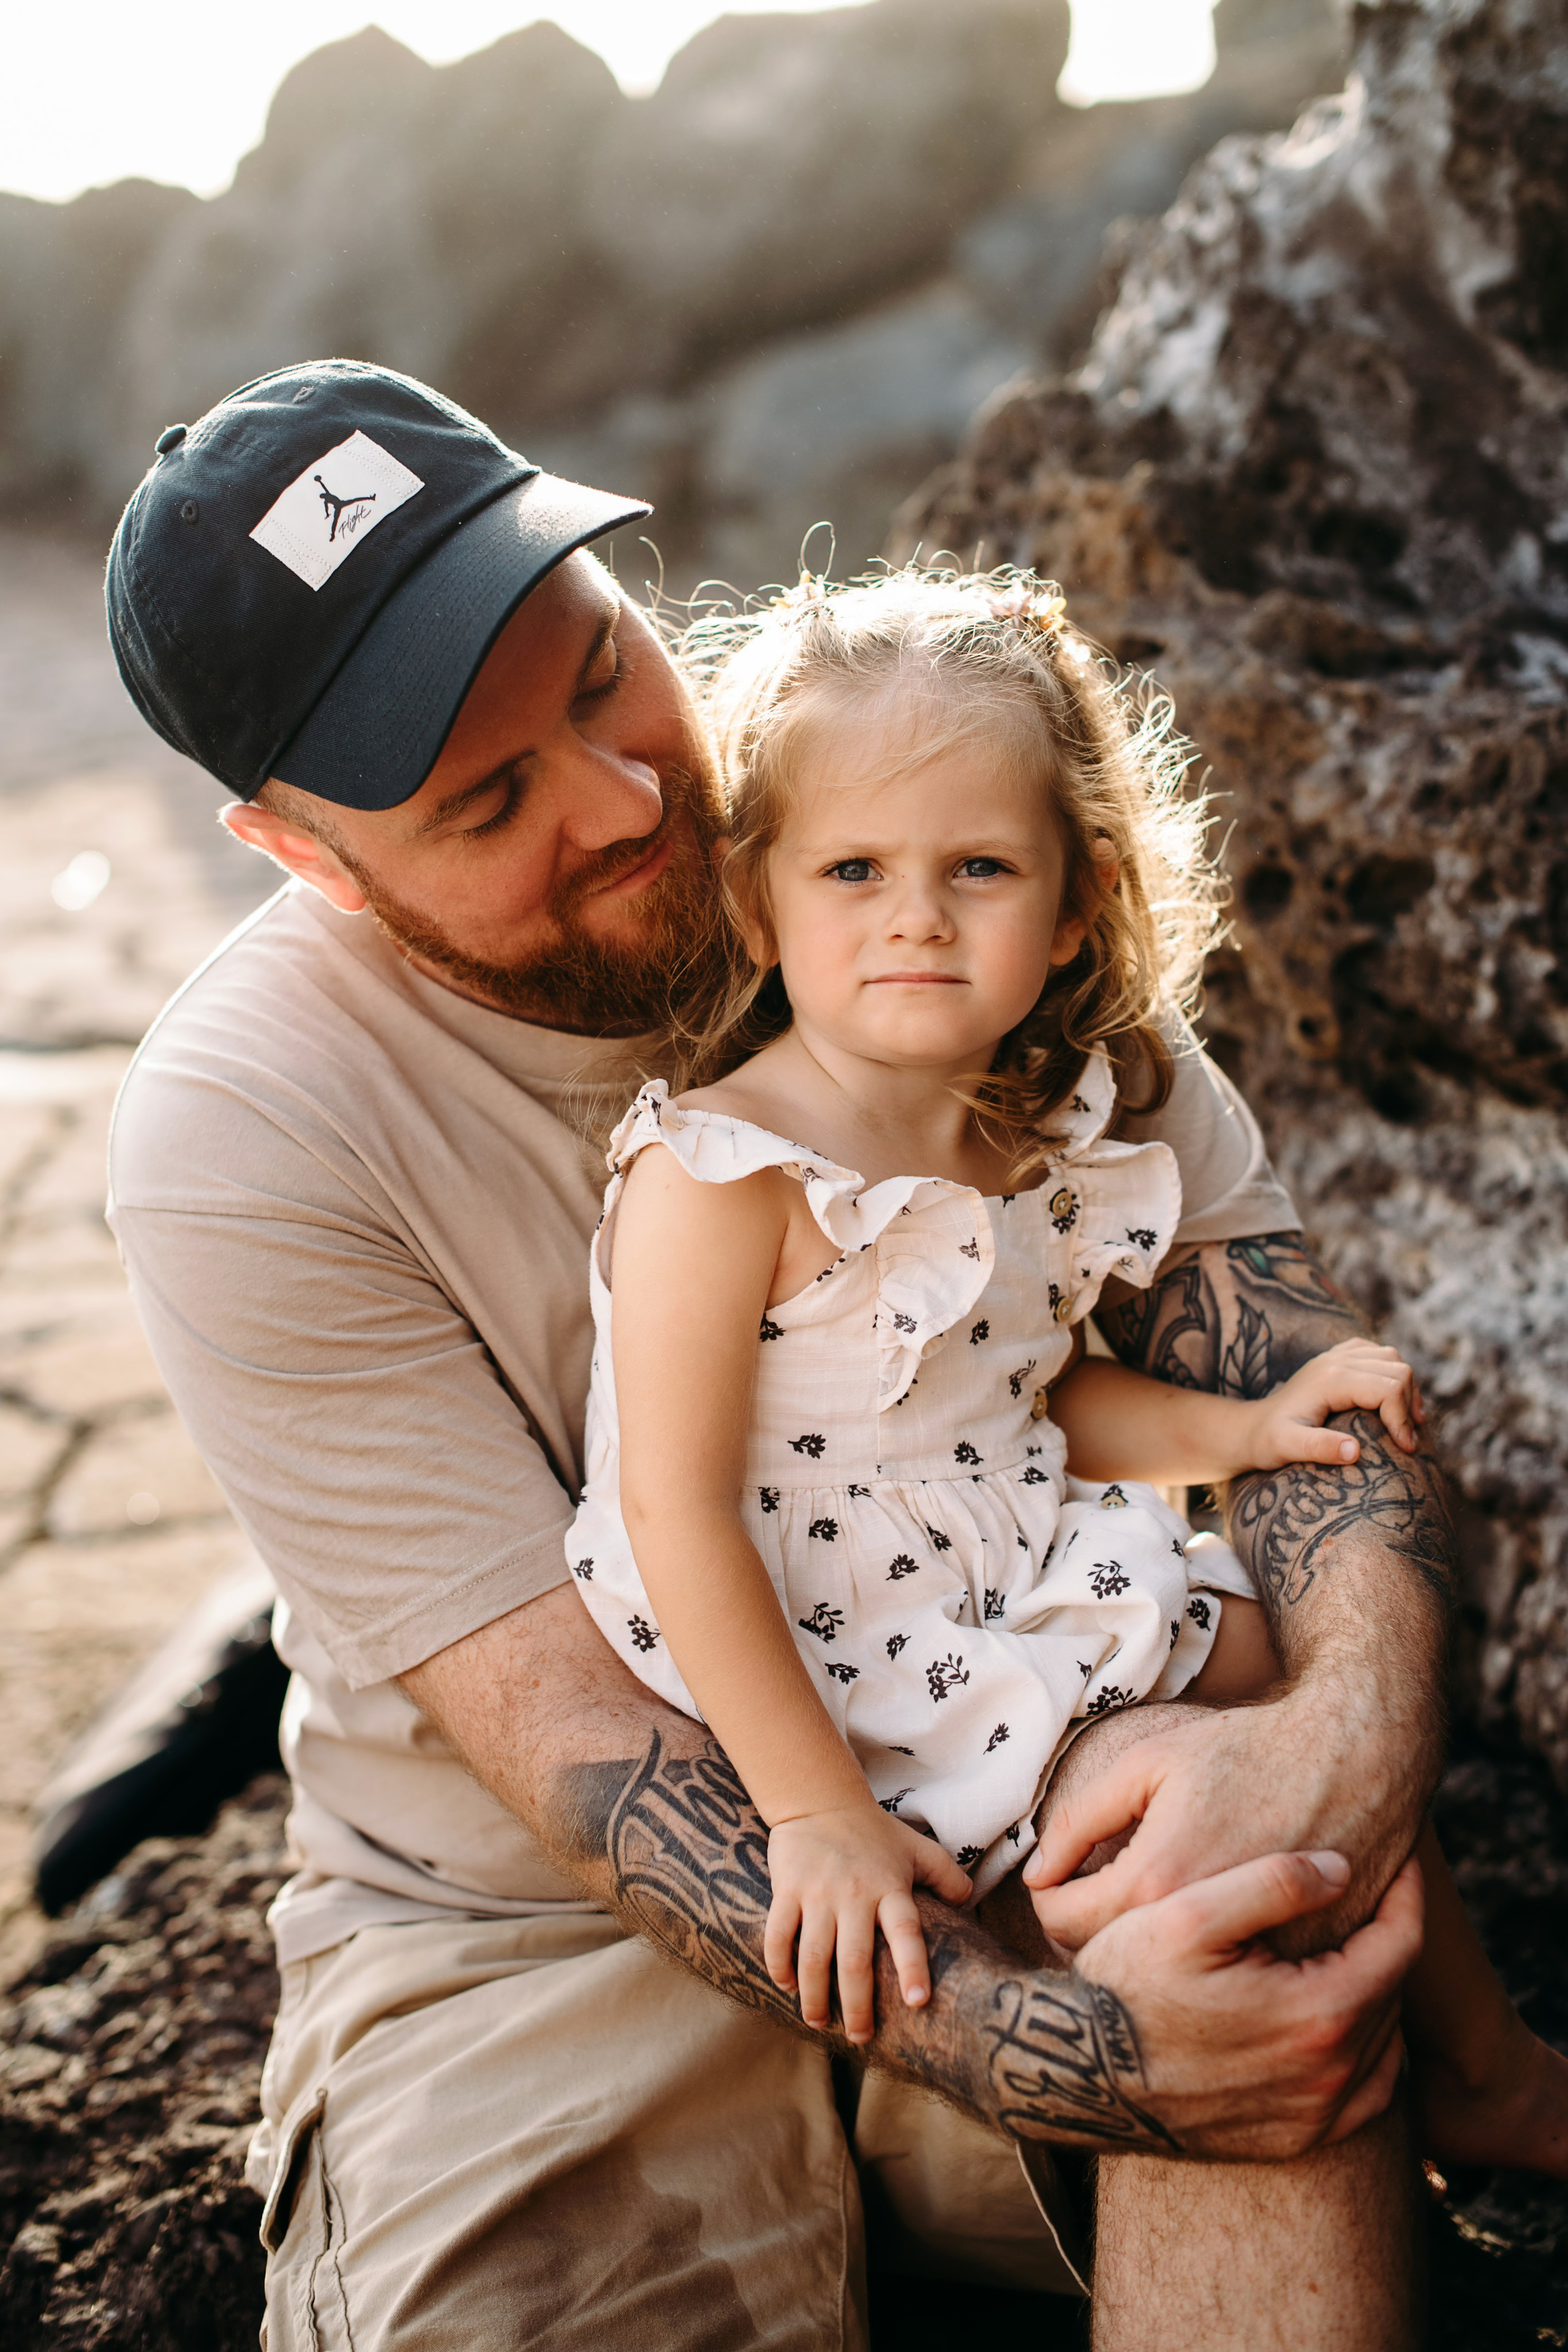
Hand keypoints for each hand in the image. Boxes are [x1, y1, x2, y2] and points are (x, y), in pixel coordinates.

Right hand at [765, 1805, 971, 2043]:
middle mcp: (855, 1894)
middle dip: (857, 2007)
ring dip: (815, 1997)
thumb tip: (970, 1903)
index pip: (906, 1932)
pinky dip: (780, 1965)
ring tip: (819, 2022)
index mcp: (890, 1887)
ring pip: (814, 1957)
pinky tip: (787, 1985)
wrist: (820, 1798)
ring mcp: (818, 1893)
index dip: (913, 1968)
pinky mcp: (788, 1888)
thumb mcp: (916, 1848)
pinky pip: (779, 1935)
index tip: (917, 2002)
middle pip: (855, 1961)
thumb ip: (946, 1875)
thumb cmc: (874, 1831)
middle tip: (860, 2038)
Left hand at [1024, 1690, 1425, 1958]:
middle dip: (1088, 1931)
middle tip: (1091, 1896)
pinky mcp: (1298, 1967)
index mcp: (1160, 1880)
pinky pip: (1230, 1984)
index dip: (1046, 1899)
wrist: (1354, 1755)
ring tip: (1144, 1910)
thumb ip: (1079, 1819)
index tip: (1055, 1882)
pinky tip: (1207, 1923)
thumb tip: (1038, 1872)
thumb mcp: (1146, 1763)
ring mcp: (1257, 1957)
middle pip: (1109, 1961)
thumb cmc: (1245, 1749)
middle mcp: (1206, 1933)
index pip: (1063, 1923)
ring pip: (1167, 1981)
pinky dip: (1212, 1963)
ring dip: (1146, 1955)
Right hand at [1057, 1848, 1423, 2158]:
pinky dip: (1367, 2054)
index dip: (1405, 1894)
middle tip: (1368, 1893)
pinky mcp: (1292, 2140)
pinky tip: (1339, 2021)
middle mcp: (1331, 2077)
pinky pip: (1364, 2097)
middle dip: (1385, 1936)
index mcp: (1319, 2015)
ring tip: (1350, 1947)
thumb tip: (1343, 1871)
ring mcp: (1314, 2118)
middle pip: (1392, 1991)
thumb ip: (1274, 1882)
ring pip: (1384, 2045)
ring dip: (1377, 1992)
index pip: (1399, 1945)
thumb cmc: (1128, 1984)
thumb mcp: (1189, 1913)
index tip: (1401, 1857)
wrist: (1082, 2074)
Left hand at [1243, 1337, 1422, 1469]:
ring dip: (1406, 1389)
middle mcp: (1336, 1360)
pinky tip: (1389, 1400)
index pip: (1388, 1388)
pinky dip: (1392, 1373)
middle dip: (1409, 1404)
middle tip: (1408, 1440)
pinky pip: (1377, 1353)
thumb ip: (1318, 1448)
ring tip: (1407, 1423)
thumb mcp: (1287, 1448)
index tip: (1406, 1449)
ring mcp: (1336, 1356)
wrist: (1250, 1427)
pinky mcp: (1336, 1358)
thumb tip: (1353, 1451)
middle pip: (1397, 1369)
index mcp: (1330, 1379)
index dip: (1403, 1419)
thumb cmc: (1267, 1442)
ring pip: (1392, 1357)